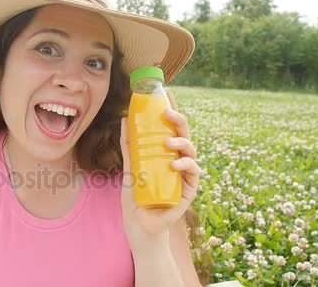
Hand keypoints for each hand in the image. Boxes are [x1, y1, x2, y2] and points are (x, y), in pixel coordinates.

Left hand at [120, 90, 200, 253]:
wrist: (139, 224)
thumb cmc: (137, 195)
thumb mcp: (130, 166)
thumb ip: (128, 145)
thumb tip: (124, 119)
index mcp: (166, 152)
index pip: (172, 127)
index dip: (172, 109)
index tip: (168, 93)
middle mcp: (178, 160)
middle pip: (184, 135)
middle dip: (179, 121)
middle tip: (168, 113)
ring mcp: (185, 174)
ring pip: (191, 152)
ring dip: (182, 143)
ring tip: (169, 143)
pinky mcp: (189, 189)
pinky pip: (193, 173)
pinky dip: (186, 165)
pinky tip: (175, 164)